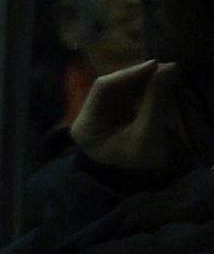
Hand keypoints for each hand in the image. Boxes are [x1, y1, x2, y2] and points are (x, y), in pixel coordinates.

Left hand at [77, 57, 211, 174]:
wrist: (144, 189)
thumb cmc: (140, 166)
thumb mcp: (148, 134)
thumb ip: (155, 101)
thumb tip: (167, 68)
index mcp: (86, 124)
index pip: (102, 89)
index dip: (129, 74)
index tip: (155, 65)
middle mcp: (89, 117)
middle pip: (112, 87)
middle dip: (139, 76)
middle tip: (167, 67)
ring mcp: (103, 118)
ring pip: (122, 91)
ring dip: (144, 81)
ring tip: (168, 73)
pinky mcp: (118, 120)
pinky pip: (130, 98)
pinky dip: (146, 90)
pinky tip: (161, 83)